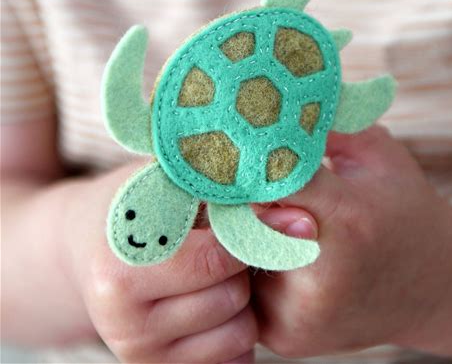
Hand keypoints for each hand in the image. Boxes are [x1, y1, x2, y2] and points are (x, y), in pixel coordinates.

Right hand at [64, 164, 256, 362]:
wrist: (84, 246)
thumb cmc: (129, 206)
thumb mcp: (160, 181)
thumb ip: (215, 188)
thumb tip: (289, 213)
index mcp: (121, 271)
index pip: (216, 259)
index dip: (250, 232)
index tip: (270, 215)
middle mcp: (125, 324)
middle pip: (232, 296)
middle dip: (239, 264)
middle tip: (221, 241)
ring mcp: (140, 354)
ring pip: (240, 332)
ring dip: (240, 297)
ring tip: (213, 270)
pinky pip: (233, 358)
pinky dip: (234, 327)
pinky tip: (211, 298)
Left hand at [254, 126, 451, 358]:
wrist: (433, 287)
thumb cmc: (405, 211)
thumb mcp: (380, 156)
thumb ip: (330, 127)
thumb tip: (276, 106)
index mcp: (347, 220)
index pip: (274, 178)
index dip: (252, 158)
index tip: (238, 142)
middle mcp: (319, 278)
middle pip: (243, 221)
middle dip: (239, 196)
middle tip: (233, 174)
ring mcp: (298, 315)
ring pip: (235, 256)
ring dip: (239, 230)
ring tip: (257, 212)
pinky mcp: (285, 336)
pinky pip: (244, 286)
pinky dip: (247, 262)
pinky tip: (269, 248)